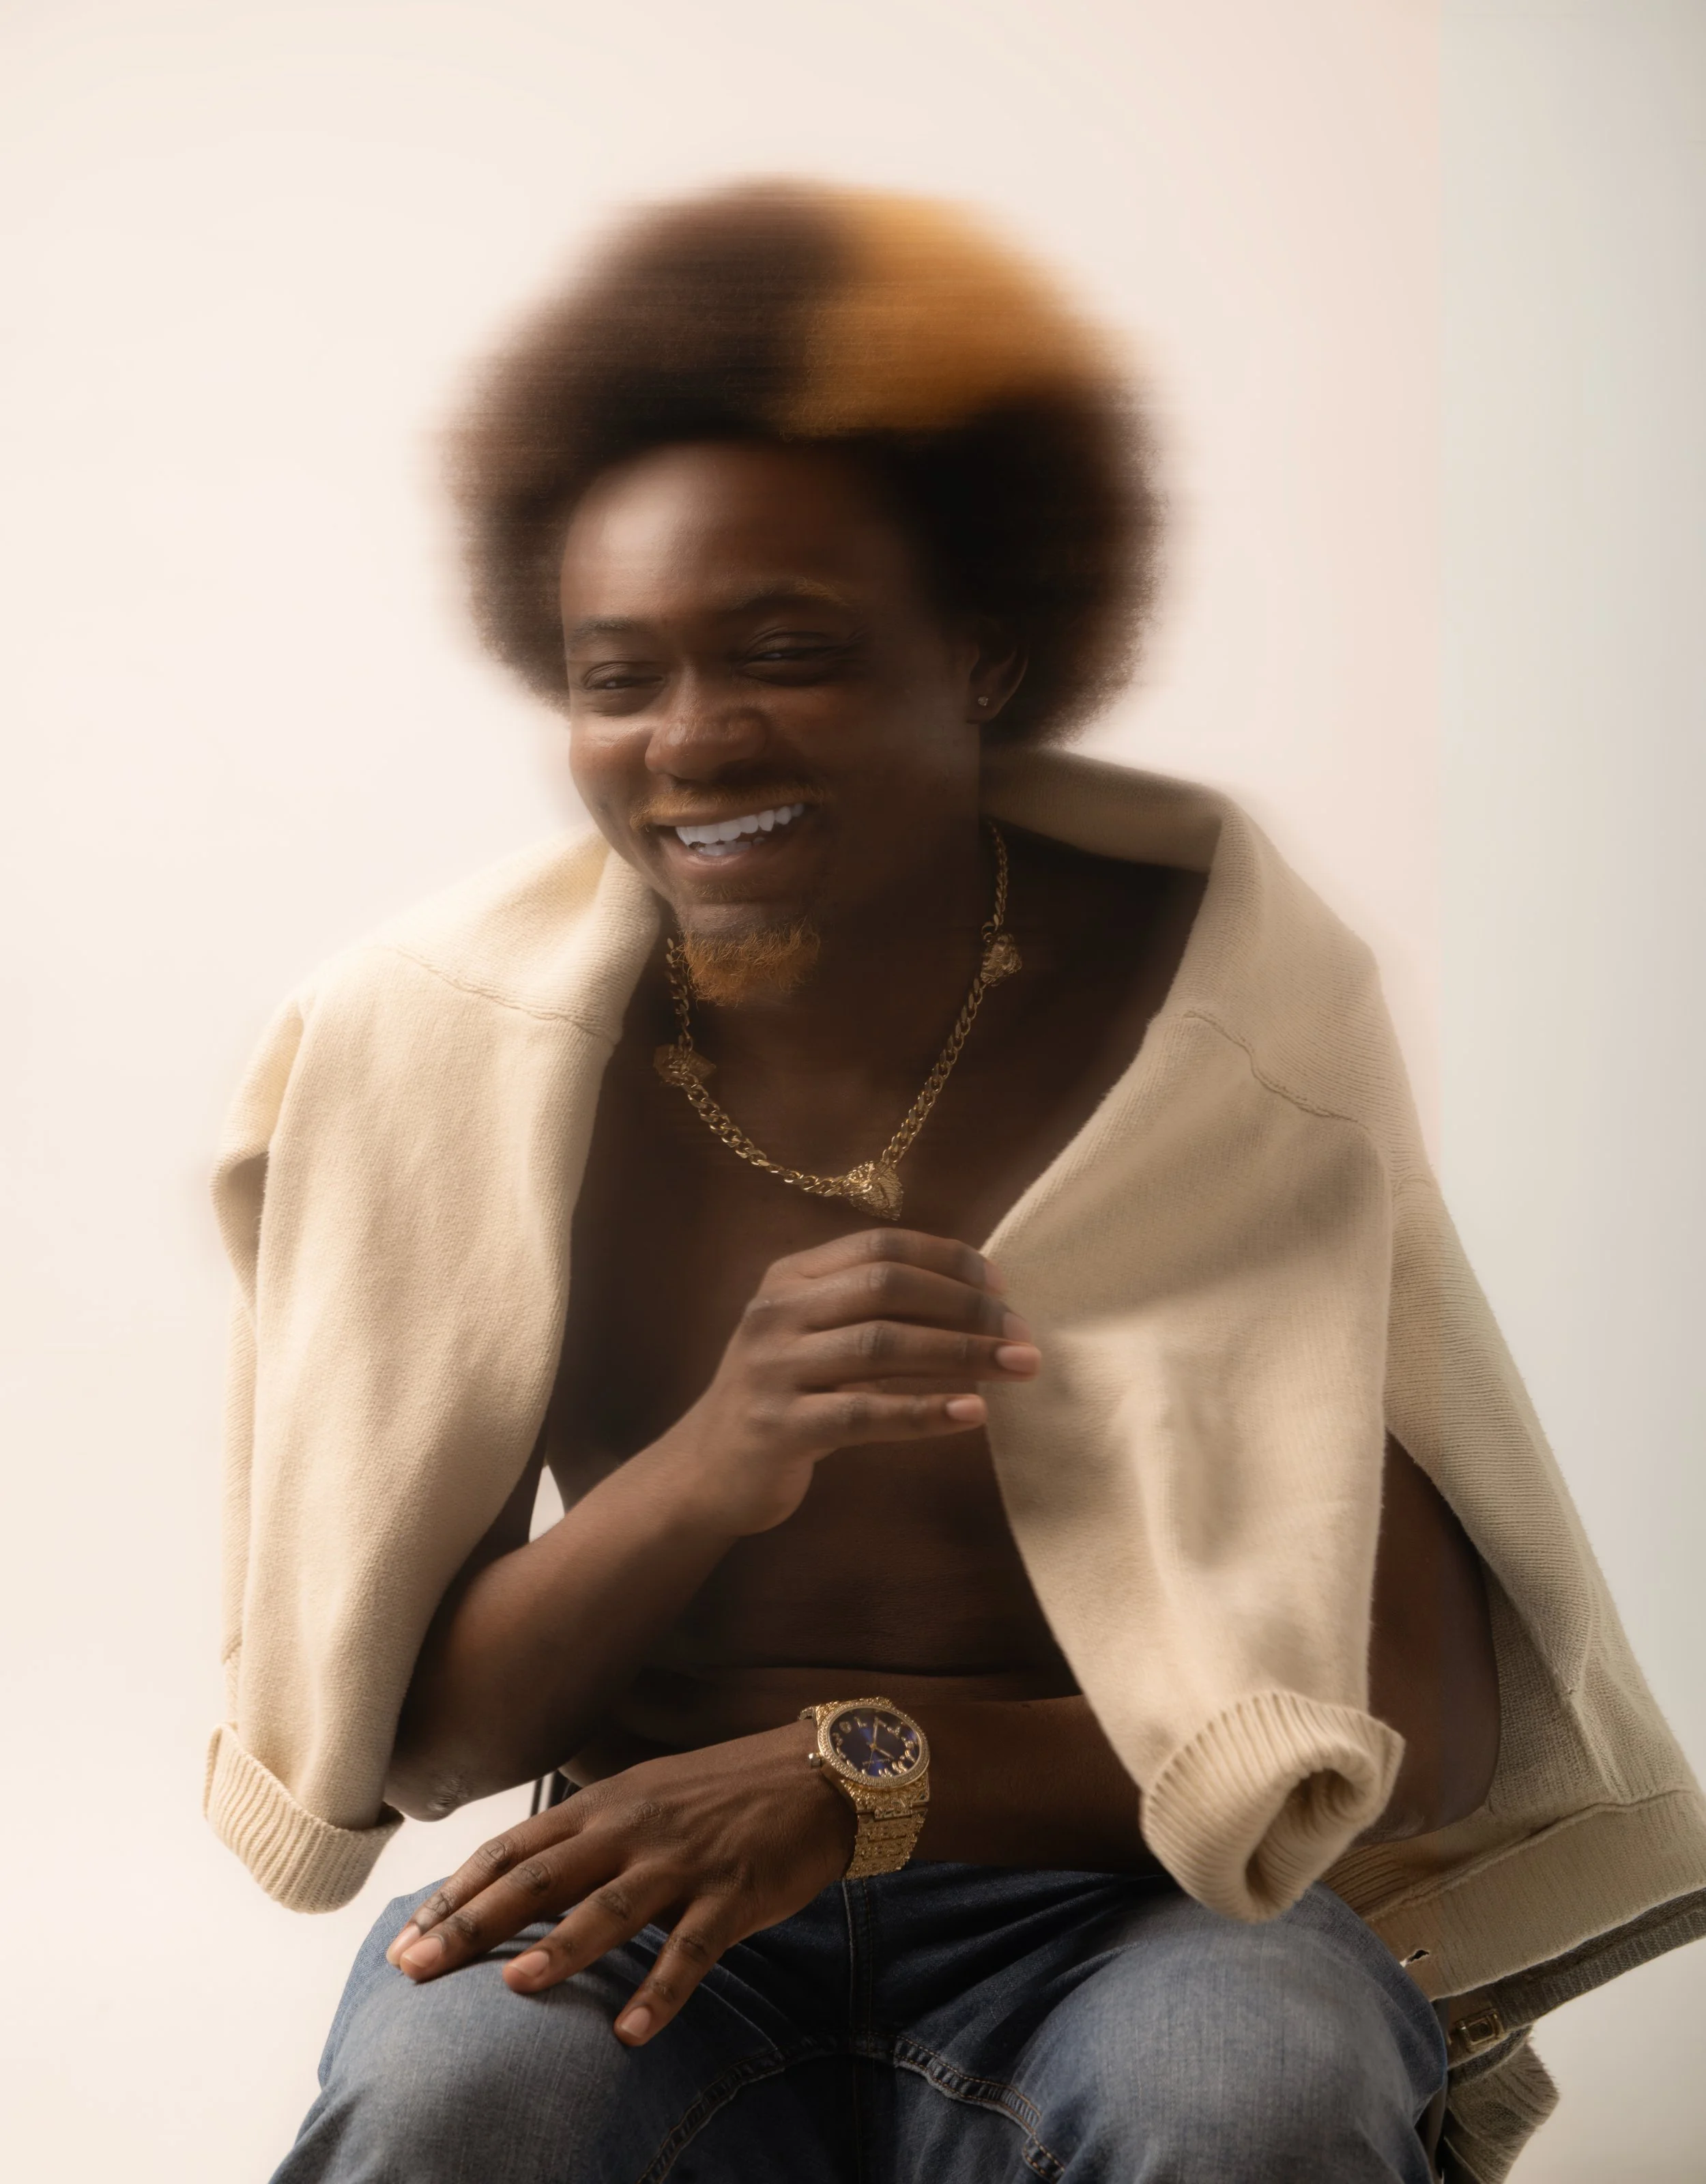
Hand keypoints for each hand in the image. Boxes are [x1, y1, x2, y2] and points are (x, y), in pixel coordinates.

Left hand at [385, 1726, 854, 2042]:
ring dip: (559, 1948)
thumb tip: (519, 1880)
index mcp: (603, 1806)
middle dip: (470, 1924)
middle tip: (413, 1969)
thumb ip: (586, 1836)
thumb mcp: (642, 1798)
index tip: (405, 1938)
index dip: (455, 1894)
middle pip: (538, 1879)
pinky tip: (631, 2033)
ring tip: (509, 1986)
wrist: (819, 1773)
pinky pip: (692, 1949)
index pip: (511, 1851)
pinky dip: (661, 1991)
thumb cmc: (721, 1794)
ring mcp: (682, 1861)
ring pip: (610, 1907)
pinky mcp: (733, 1892)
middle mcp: (632, 1828)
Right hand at [659, 1226, 1040, 1534]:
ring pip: (882, 1345)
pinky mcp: (778, 1427)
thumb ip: (871, 1312)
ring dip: (961, 1354)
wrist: (705, 1472)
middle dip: (965, 1306)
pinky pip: (865, 1413)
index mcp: (789, 1279)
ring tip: (1018, 1368)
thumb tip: (979, 1301)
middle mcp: (776, 1313)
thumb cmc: (783, 1399)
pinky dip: (925, 1411)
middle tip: (1021, 1333)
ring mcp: (773, 1369)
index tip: (1001, 1285)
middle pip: (886, 1288)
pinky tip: (972, 1414)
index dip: (948, 1259)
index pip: (880, 1247)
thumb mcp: (814, 1339)